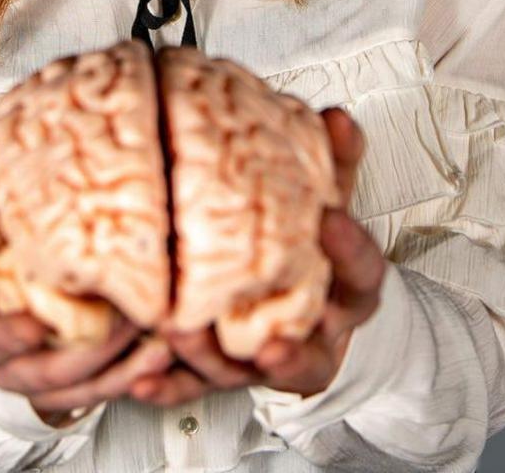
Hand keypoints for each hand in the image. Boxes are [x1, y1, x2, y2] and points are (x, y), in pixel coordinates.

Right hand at [0, 102, 174, 427]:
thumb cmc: (15, 251)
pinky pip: (82, 395)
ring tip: (134, 327)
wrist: (24, 313)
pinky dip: (121, 379)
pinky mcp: (50, 392)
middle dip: (29, 327)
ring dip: (89, 356)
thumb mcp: (3, 204)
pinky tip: (156, 353)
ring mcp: (12, 365)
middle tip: (78, 300)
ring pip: (40, 374)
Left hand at [131, 107, 387, 406]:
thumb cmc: (321, 252)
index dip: (350, 248)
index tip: (331, 221)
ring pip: (249, 369)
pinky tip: (142, 381)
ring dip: (216, 358)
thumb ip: (335, 164)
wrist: (323, 318)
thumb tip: (334, 117)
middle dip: (290, 339)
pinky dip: (172, 387)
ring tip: (184, 334)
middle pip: (311, 341)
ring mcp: (273, 357)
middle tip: (268, 334)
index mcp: (346, 284)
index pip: (362, 271)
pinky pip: (199, 388)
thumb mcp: (333, 203)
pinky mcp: (232, 376)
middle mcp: (316, 329)